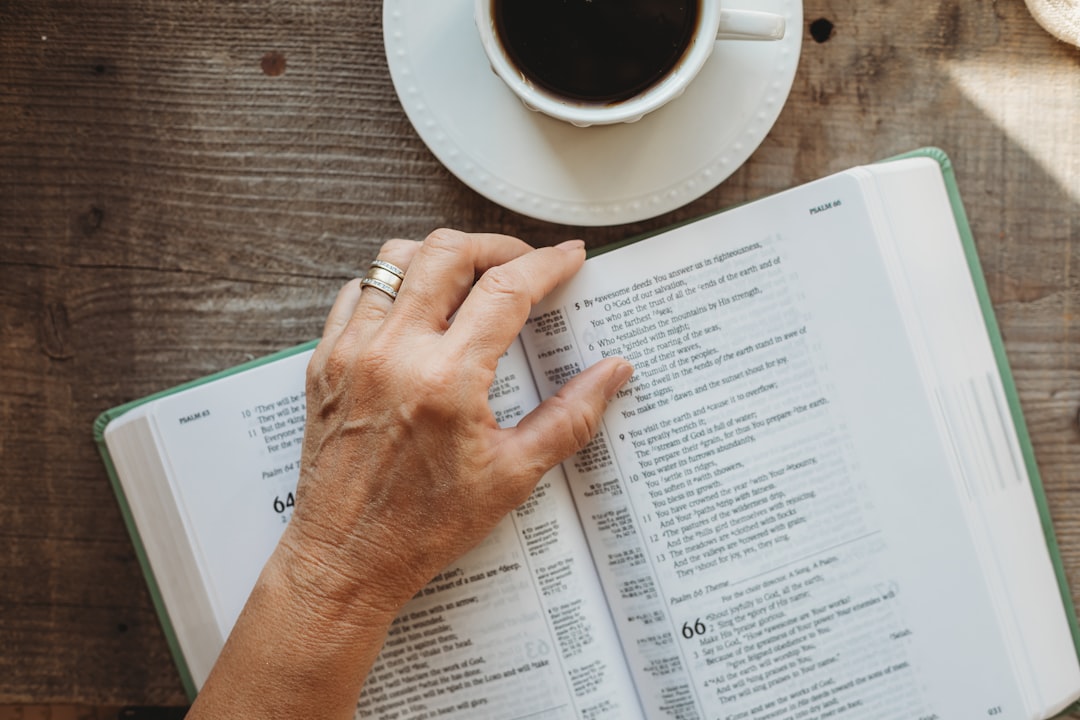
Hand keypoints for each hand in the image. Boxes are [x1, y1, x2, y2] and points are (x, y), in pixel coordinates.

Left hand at [282, 229, 632, 614]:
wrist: (346, 559)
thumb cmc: (426, 525)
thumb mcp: (513, 475)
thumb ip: (570, 416)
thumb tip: (614, 372)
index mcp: (446, 381)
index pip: (506, 290)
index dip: (547, 264)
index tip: (569, 258)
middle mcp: (394, 353)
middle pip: (448, 253)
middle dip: (497, 246)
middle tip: (524, 263)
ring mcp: (352, 353)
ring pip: (396, 259)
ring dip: (442, 256)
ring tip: (472, 277)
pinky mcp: (325, 362)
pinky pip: (356, 292)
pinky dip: (392, 283)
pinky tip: (417, 305)